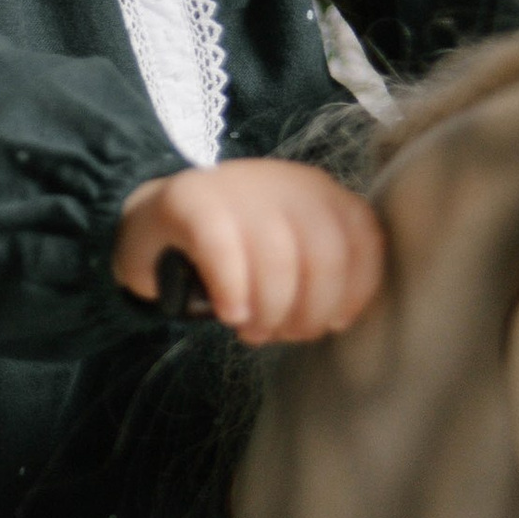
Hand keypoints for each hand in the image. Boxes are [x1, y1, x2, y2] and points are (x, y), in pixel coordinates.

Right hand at [115, 161, 383, 344]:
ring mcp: (239, 187)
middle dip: (310, 312)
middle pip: (324, 257)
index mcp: (319, 192)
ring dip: (271, 311)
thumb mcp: (286, 248)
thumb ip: (318, 272)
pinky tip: (230, 314)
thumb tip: (337, 319)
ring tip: (253, 331)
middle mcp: (287, 182)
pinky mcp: (192, 200)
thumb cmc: (233, 246)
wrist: (156, 217)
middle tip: (285, 335)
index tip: (336, 323)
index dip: (357, 290)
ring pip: (278, 259)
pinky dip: (234, 291)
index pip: (363, 239)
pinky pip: (225, 251)